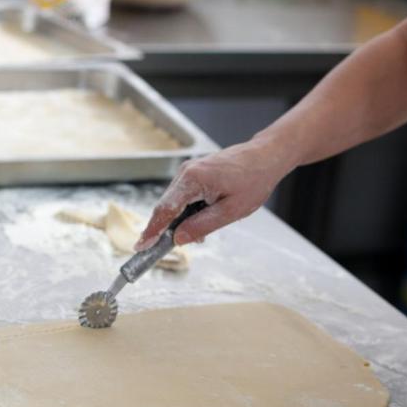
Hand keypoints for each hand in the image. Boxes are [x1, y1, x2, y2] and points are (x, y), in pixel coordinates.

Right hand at [135, 137, 293, 250]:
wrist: (266, 156)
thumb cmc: (253, 180)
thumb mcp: (230, 211)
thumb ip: (202, 226)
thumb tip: (178, 239)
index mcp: (193, 179)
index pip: (165, 209)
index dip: (152, 230)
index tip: (141, 246)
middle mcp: (186, 172)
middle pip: (166, 206)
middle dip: (164, 229)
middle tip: (158, 249)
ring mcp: (189, 171)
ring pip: (175, 202)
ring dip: (179, 221)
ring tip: (196, 235)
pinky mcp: (195, 172)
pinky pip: (184, 196)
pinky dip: (187, 211)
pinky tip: (201, 220)